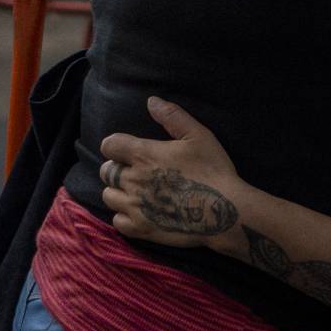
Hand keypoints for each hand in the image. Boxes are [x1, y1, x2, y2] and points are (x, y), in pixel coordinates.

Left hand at [100, 98, 245, 252]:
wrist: (224, 210)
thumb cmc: (213, 169)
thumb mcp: (198, 135)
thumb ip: (172, 116)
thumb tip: (150, 101)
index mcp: (144, 154)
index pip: (109, 145)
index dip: (116, 145)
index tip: (127, 149)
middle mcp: (133, 180)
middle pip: (106, 172)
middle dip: (115, 168)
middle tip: (133, 171)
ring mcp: (135, 207)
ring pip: (108, 196)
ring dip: (118, 191)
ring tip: (134, 192)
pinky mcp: (141, 229)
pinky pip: (117, 221)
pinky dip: (123, 215)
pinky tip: (138, 211)